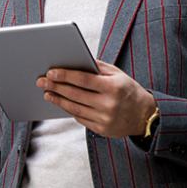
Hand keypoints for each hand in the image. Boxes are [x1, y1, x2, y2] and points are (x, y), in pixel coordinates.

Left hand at [36, 60, 157, 138]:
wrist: (145, 115)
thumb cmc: (128, 90)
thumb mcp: (117, 74)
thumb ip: (97, 66)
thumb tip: (75, 58)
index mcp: (112, 87)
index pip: (83, 80)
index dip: (65, 76)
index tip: (51, 72)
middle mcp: (108, 104)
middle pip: (75, 94)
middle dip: (55, 87)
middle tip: (41, 82)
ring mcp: (105, 118)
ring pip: (75, 108)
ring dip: (58, 100)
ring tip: (47, 93)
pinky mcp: (102, 129)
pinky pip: (80, 119)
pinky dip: (69, 110)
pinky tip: (61, 103)